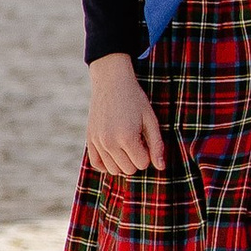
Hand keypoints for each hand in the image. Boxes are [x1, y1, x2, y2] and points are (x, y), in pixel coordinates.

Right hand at [86, 53, 165, 176]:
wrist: (111, 81)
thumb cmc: (134, 99)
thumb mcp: (150, 119)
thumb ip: (157, 145)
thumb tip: (161, 167)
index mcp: (127, 137)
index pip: (142, 164)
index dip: (148, 153)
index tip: (146, 139)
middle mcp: (110, 142)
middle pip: (128, 169)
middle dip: (136, 159)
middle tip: (137, 140)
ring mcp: (97, 142)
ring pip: (113, 170)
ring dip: (123, 162)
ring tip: (126, 144)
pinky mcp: (90, 139)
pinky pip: (97, 164)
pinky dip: (107, 164)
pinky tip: (114, 153)